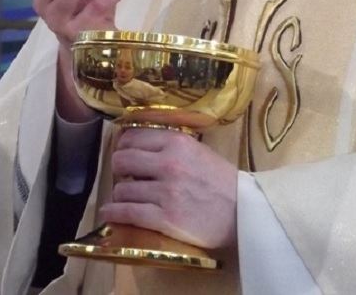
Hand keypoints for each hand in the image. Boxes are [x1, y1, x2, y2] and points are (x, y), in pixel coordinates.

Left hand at [100, 128, 238, 249]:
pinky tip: (109, 213)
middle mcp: (168, 163)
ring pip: (122, 189)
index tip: (124, 154)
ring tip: (126, 198)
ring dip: (120, 195)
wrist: (246, 214)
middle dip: (119, 169)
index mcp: (177, 142)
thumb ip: (172, 146)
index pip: (133, 137)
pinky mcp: (165, 217)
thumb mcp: (200, 152)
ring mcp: (166, 191)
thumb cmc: (224, 183)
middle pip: (122, 160)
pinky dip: (113, 213)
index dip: (123, 147)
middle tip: (126, 176)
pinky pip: (127, 212)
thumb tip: (140, 146)